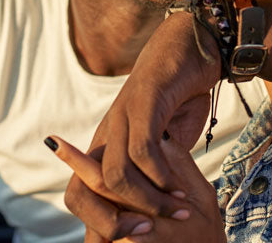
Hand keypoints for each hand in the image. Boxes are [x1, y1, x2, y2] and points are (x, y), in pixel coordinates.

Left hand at [64, 13, 221, 238]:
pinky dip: (160, 176)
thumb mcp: (164, 147)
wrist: (191, 47)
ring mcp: (120, 118)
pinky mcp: (142, 102)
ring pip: (114, 176)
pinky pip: (141, 149)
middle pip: (82, 193)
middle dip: (110, 224)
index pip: (80, 195)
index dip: (94, 227)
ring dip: (147, 202)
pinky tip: (180, 185)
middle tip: (145, 234)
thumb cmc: (178, 99)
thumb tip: (152, 216)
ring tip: (176, 212)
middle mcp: (105, 134)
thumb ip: (154, 177)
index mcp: (105, 147)